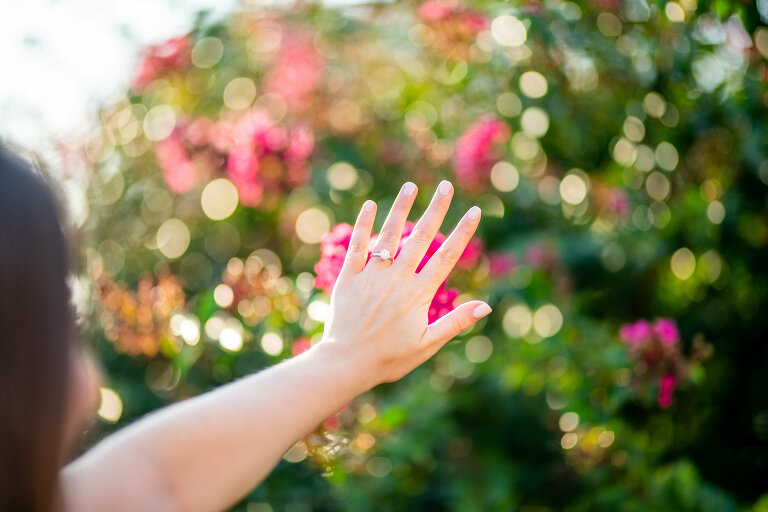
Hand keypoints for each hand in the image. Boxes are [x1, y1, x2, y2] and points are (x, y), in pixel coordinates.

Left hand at [319, 180, 491, 386]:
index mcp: (418, 293)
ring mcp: (371, 275)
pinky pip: (357, 246)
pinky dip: (364, 225)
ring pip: (389, 234)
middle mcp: (397, 278)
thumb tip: (485, 306)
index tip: (473, 211)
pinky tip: (371, 205)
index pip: (446, 256)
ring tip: (411, 186)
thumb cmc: (389, 358)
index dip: (461, 232)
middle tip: (446, 186)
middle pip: (421, 237)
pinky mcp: (349, 277)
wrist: (346, 363)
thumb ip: (455, 322)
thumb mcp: (428, 344)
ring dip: (401, 208)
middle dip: (436, 209)